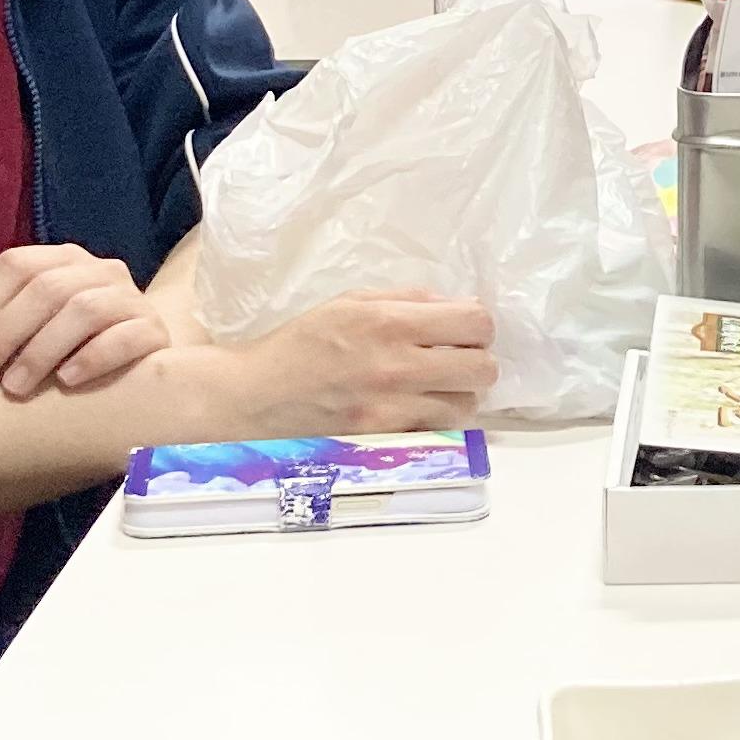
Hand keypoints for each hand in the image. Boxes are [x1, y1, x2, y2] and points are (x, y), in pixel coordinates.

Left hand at [0, 245, 167, 398]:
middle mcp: (99, 270)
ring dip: (41, 350)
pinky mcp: (155, 330)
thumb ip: (6, 324)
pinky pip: (126, 338)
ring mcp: (131, 298)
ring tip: (15, 387)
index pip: (16, 264)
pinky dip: (93, 358)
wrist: (145, 358)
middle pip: (46, 288)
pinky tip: (67, 381)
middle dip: (4, 331)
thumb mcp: (39, 324)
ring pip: (84, 310)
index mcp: (64, 259)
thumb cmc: (74, 347)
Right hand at [215, 291, 499, 434]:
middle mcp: (396, 365)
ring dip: (458, 395)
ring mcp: (392, 408)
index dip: (478, 325)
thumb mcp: (350, 302)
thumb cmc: (302, 344)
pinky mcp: (384, 439)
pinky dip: (435, 421)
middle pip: (483, 368)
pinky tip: (415, 410)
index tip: (463, 330)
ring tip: (433, 388)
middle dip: (475, 361)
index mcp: (388, 321)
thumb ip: (406, 300)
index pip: (475, 321)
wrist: (256, 397)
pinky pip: (437, 431)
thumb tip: (454, 305)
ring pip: (467, 405)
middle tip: (454, 360)